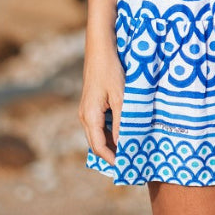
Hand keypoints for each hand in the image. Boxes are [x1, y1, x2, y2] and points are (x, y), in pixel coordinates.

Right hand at [79, 46, 124, 164]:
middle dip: (111, 155)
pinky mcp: (91, 104)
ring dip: (111, 143)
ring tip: (129, 149)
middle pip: (96, 144)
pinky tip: (122, 131)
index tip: (126, 167)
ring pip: (98, 134)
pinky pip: (99, 124)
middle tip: (130, 161)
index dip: (112, 160)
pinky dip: (109, 132)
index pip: (99, 148)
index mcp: (90, 116)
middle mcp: (84, 116)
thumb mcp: (120, 96)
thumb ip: (121, 121)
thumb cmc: (110, 70)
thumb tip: (122, 144)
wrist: (100, 48)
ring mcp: (86, 110)